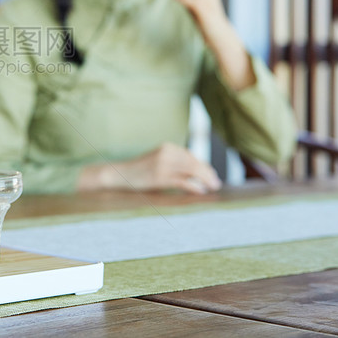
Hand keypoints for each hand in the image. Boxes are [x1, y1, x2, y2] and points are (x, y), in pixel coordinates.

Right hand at [78, 143, 222, 193]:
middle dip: (207, 173)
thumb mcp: (159, 161)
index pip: (191, 155)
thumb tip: (197, 173)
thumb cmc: (141, 170)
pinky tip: (200, 191)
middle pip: (194, 162)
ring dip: (204, 179)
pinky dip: (193, 186)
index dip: (203, 166)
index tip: (212, 174)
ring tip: (212, 187)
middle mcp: (167, 152)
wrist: (120, 174)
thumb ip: (175, 163)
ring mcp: (163, 165)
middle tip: (216, 183)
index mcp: (167, 147)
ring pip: (191, 171)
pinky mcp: (160, 177)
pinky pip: (182, 181)